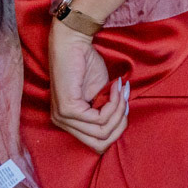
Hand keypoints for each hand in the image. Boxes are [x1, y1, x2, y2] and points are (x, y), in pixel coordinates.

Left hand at [48, 20, 127, 152]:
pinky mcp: (68, 109)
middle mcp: (62, 124)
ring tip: (121, 90)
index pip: (97, 143)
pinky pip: (99, 118)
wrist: (73, 43)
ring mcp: (63, 118)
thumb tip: (121, 122)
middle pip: (100, 143)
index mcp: (69, 122)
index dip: (117, 126)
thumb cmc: (86, 64)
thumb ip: (105, 110)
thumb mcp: (100, 93)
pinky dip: (114, 103)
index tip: (125, 104)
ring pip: (102, 132)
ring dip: (119, 110)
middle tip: (126, 99)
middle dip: (120, 122)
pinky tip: (115, 87)